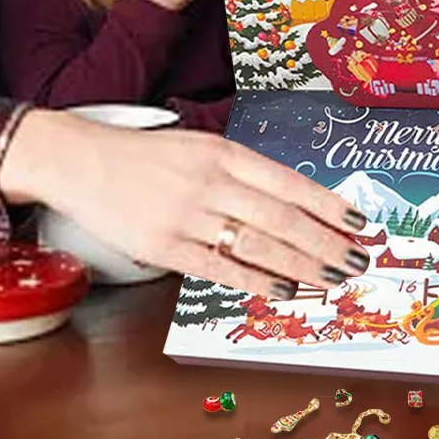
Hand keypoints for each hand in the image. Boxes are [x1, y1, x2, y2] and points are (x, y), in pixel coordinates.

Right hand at [0, 110, 370, 296]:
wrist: (81, 161)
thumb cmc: (145, 157)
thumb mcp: (199, 147)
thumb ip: (241, 172)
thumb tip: (293, 204)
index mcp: (221, 153)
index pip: (287, 182)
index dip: (327, 206)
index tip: (358, 223)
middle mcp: (208, 182)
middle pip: (280, 218)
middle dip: (325, 243)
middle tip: (356, 260)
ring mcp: (186, 216)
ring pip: (257, 245)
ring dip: (300, 265)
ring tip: (330, 278)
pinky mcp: (164, 246)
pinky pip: (220, 268)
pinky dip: (256, 282)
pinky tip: (283, 291)